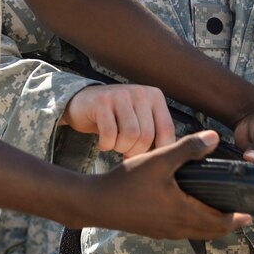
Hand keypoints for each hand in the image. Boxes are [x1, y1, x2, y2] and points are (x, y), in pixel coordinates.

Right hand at [59, 83, 175, 156]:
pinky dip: (106, 145)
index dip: (158, 152)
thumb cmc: (116, 118)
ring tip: (115, 143)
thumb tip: (168, 161)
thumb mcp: (141, 121)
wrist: (84, 104)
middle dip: (134, 151)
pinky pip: (110, 134)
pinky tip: (103, 142)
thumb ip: (156, 135)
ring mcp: (121, 94)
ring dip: (120, 148)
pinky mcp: (102, 101)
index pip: (167, 131)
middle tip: (125, 150)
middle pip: (147, 136)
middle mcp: (140, 92)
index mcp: (155, 96)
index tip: (147, 160)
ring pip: (130, 136)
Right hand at [74, 130, 251, 238]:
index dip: (237, 219)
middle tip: (239, 213)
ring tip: (218, 210)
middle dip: (227, 224)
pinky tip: (188, 209)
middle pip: (211, 231)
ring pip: (196, 232)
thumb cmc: (128, 181)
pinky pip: (183, 230)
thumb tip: (214, 137)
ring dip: (211, 224)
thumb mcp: (159, 159)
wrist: (98, 202)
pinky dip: (194, 223)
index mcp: (184, 212)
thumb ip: (187, 148)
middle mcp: (177, 227)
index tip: (250, 213)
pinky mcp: (154, 229)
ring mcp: (164, 231)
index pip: (220, 222)